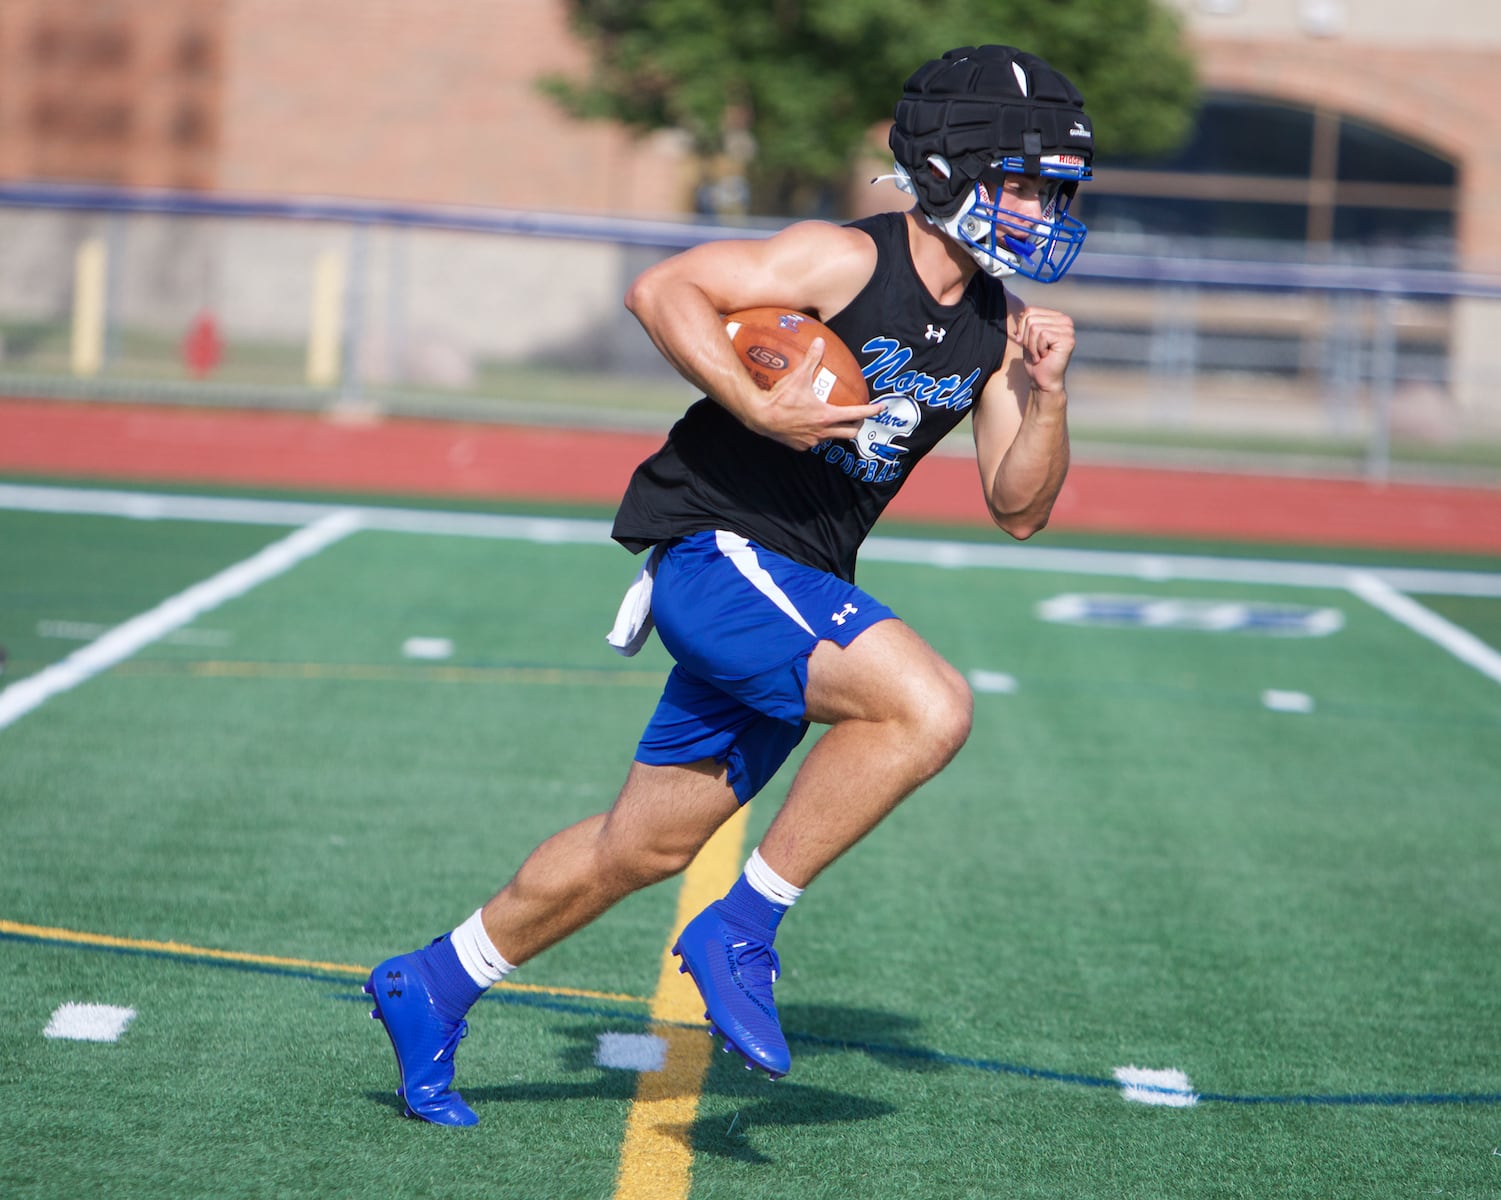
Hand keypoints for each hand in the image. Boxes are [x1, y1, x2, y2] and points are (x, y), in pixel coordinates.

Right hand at [747, 337, 885, 450]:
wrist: (759, 417)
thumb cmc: (780, 398)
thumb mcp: (798, 376)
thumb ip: (811, 359)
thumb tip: (820, 341)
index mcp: (827, 416)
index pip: (856, 414)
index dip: (871, 411)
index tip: (880, 408)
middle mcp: (822, 432)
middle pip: (850, 432)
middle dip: (856, 425)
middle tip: (857, 417)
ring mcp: (812, 441)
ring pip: (831, 438)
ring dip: (835, 430)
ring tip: (833, 420)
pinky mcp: (800, 446)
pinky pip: (813, 442)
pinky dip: (816, 435)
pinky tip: (809, 425)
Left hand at [1009, 307, 1074, 395]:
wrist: (1043, 380)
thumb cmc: (1035, 360)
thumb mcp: (1027, 337)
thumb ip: (1026, 322)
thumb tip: (1018, 312)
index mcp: (1056, 316)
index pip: (1029, 310)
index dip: (1022, 328)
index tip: (1028, 343)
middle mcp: (1065, 320)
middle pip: (1031, 319)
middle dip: (1027, 339)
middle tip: (1036, 351)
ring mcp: (1068, 329)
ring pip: (1035, 327)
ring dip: (1032, 346)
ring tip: (1040, 354)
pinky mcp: (1068, 339)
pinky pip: (1042, 335)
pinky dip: (1038, 349)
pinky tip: (1045, 356)